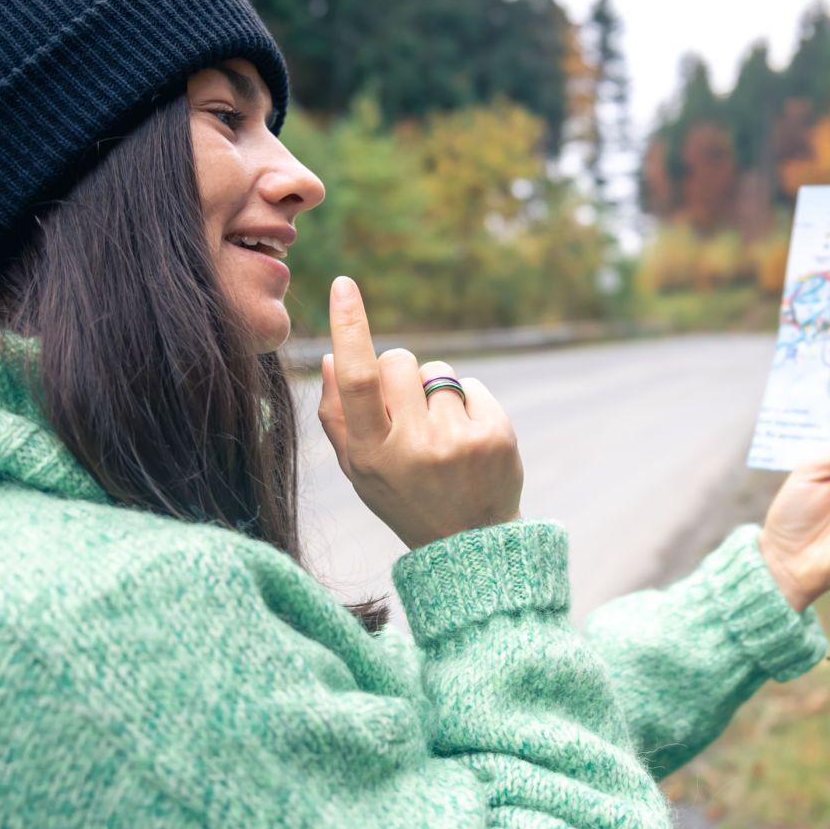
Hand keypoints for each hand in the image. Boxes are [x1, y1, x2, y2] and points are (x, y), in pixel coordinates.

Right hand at [317, 276, 523, 550]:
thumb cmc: (402, 496)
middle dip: (398, 372)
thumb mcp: (358, 469)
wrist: (469, 543)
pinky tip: (465, 437)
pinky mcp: (496, 435)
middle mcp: (415, 447)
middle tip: (405, 410)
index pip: (358, 378)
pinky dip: (465, 402)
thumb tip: (333, 357)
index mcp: (372, 454)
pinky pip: (470, 384)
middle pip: (400, 360)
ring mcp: (459, 440)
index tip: (344, 285)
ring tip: (438, 434)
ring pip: (437, 372)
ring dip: (433, 391)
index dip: (350, 327)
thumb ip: (337, 416)